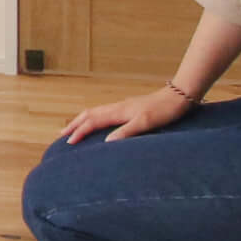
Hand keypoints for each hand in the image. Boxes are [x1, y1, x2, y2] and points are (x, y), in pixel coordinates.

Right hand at [63, 86, 192, 143]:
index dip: (79, 131)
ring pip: (96, 112)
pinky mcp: (129, 109)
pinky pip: (105, 113)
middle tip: (62, 134)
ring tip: (74, 128)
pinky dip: (95, 119)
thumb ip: (126, 132)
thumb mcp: (145, 123)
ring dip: (82, 120)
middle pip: (89, 114)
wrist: (178, 96)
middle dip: (75, 124)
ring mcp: (123, 107)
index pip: (92, 121)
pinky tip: (98, 124)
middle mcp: (117, 107)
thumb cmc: (164, 110)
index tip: (68, 143)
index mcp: (118, 111)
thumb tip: (105, 143)